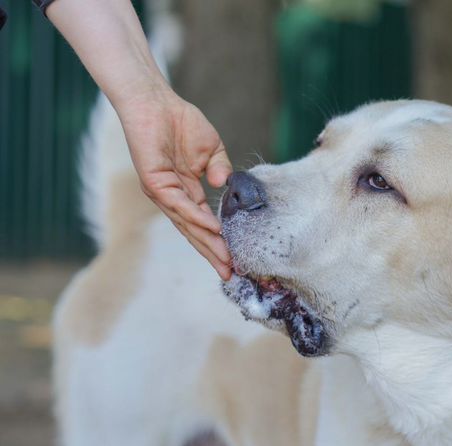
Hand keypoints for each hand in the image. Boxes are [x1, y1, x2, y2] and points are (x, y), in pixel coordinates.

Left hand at [117, 87, 232, 279]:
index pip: (203, 224)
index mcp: (185, 192)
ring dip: (207, 243)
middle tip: (230, 274)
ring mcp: (163, 193)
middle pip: (194, 233)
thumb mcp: (212, 151)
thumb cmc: (181, 123)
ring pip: (187, 225)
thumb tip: (224, 186)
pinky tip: (213, 229)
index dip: (218, 242)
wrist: (156, 103)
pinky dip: (196, 218)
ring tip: (225, 260)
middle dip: (213, 254)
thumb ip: (220, 170)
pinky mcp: (154, 183)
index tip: (235, 259)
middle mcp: (173, 198)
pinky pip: (179, 205)